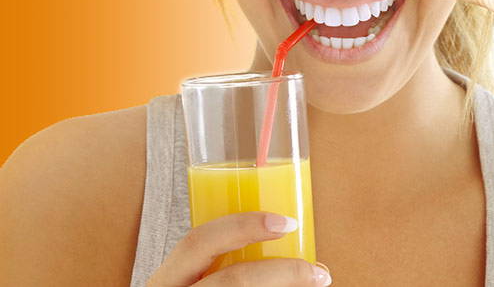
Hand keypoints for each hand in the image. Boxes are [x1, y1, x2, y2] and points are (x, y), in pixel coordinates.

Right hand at [147, 212, 330, 286]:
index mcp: (166, 282)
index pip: (199, 242)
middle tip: (316, 271)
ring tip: (316, 285)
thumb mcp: (189, 284)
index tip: (286, 223)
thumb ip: (219, 268)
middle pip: (234, 281)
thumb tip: (284, 240)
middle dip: (282, 272)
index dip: (244, 226)